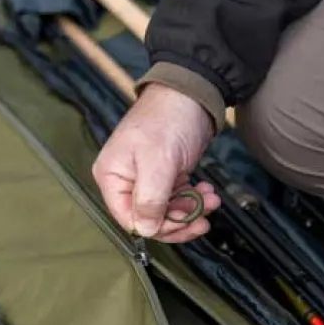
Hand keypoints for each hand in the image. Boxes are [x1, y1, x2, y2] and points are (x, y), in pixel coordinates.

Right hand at [92, 83, 220, 241]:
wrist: (191, 94)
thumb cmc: (168, 120)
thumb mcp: (158, 162)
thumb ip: (150, 199)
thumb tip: (145, 230)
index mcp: (112, 177)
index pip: (129, 219)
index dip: (157, 227)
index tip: (184, 224)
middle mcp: (125, 181)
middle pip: (150, 219)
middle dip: (179, 220)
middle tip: (204, 216)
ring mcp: (146, 179)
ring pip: (167, 211)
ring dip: (191, 210)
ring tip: (211, 199)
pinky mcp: (165, 175)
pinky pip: (176, 199)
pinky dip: (193, 199)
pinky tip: (206, 191)